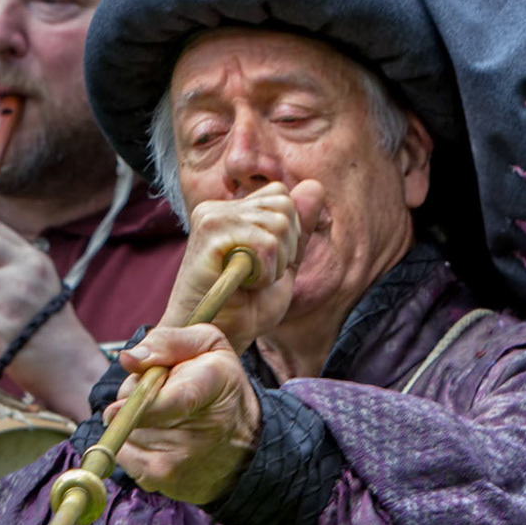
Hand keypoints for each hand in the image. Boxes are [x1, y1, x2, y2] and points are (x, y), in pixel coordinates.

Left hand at [109, 325, 260, 503]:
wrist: (247, 445)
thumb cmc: (221, 387)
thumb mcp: (208, 346)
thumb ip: (168, 342)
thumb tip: (127, 358)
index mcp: (211, 385)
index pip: (173, 402)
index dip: (141, 405)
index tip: (113, 410)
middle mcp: (196, 432)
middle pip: (135, 413)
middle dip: (136, 398)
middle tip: (162, 393)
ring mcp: (176, 463)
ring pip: (125, 432)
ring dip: (134, 421)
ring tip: (166, 417)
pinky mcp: (160, 481)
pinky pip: (123, 455)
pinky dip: (132, 444)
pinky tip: (158, 438)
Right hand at [161, 182, 324, 351]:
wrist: (215, 338)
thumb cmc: (243, 310)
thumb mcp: (283, 265)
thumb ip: (299, 229)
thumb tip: (315, 185)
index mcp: (231, 211)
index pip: (282, 195)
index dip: (289, 234)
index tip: (267, 265)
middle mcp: (217, 207)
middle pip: (284, 205)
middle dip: (285, 249)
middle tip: (258, 276)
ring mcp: (211, 216)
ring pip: (279, 224)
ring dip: (274, 264)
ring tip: (249, 281)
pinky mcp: (210, 232)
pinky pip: (266, 243)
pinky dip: (265, 272)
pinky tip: (244, 284)